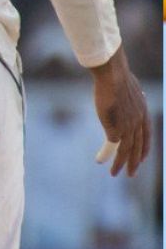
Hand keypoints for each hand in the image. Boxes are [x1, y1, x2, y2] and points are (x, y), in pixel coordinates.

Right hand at [89, 47, 151, 176]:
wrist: (112, 74)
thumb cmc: (117, 74)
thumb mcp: (129, 86)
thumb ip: (131, 95)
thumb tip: (134, 91)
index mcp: (143, 112)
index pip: (147, 135)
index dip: (144, 148)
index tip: (142, 158)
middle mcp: (138, 122)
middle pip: (138, 147)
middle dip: (134, 162)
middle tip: (130, 174)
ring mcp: (127, 125)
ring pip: (125, 150)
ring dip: (119, 164)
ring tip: (114, 173)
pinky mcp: (114, 127)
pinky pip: (111, 145)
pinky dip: (106, 154)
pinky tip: (101, 159)